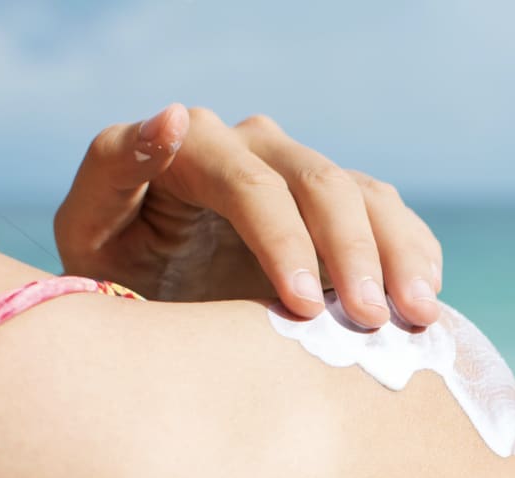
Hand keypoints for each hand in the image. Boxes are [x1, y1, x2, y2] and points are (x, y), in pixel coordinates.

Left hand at [53, 104, 442, 325]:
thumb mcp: (91, 233)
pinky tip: (424, 305)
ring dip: (397, 257)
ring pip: (367, 196)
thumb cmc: (116, 276)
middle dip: (351, 254)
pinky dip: (414, 258)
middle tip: (368, 321)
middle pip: (321, 184)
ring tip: (415, 319)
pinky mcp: (341, 206)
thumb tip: (174, 118)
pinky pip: (393, 217)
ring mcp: (303, 173)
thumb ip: (115, 172)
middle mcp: (254, 147)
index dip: (283, 242)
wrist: (161, 310)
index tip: (304, 305)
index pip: (250, 184)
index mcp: (192, 148)